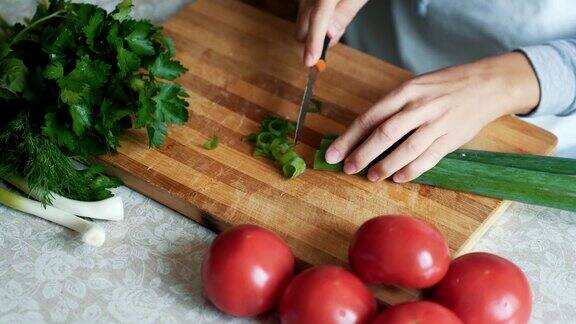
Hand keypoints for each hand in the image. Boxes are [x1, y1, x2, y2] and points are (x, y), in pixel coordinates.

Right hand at [296, 0, 368, 65]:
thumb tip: (329, 35)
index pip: (317, 20)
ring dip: (315, 29)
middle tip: (336, 31)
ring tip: (336, 13)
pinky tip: (329, 8)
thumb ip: (344, 14)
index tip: (310, 62)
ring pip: (301, 23)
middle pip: (301, 30)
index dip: (313, 43)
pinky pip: (303, 13)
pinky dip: (314, 18)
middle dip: (314, 39)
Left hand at [325, 52, 540, 182]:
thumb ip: (392, 107)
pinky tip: (398, 178)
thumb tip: (364, 131)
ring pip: (406, 148)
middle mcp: (418, 106)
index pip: (370, 117)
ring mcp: (436, 123)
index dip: (349, 137)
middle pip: (384, 133)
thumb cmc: (444, 86)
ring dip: (385, 165)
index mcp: (405, 91)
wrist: (487, 84)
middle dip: (362, 153)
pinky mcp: (450, 138)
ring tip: (371, 176)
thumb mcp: (415, 86)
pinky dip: (411, 170)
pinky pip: (428, 158)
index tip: (333, 153)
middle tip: (348, 168)